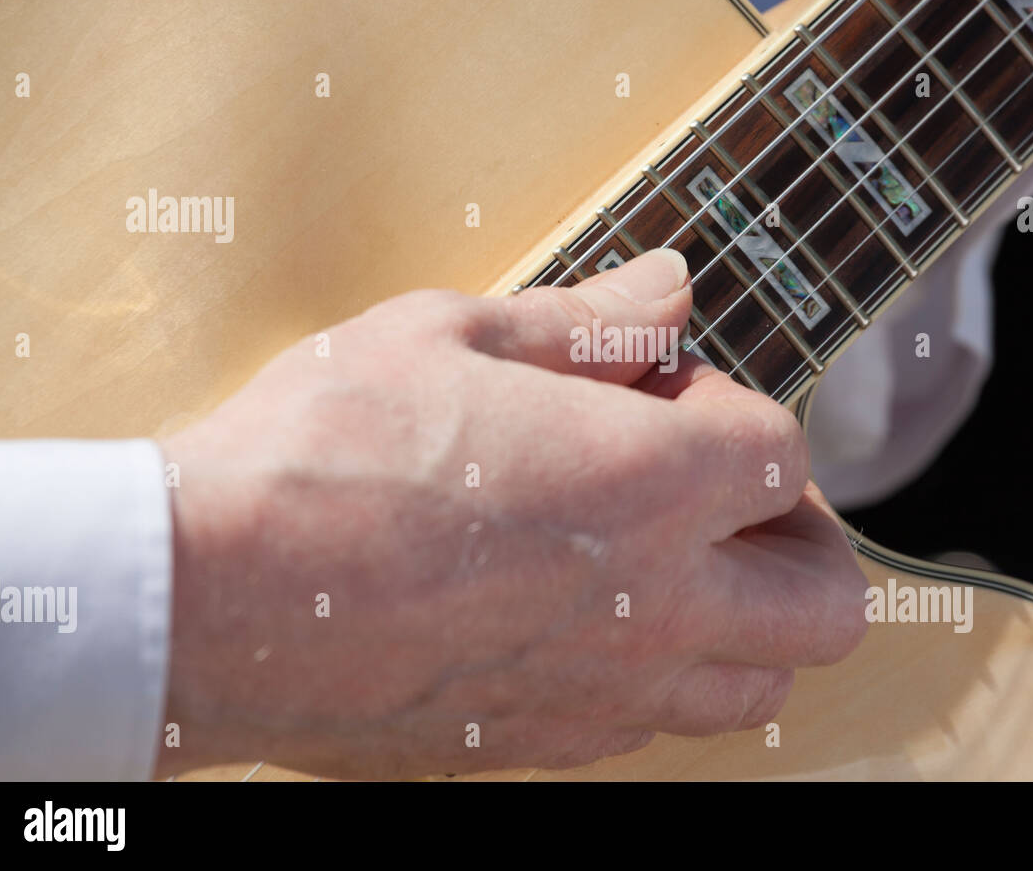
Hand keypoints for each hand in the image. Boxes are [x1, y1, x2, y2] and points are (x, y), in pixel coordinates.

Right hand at [154, 250, 866, 778]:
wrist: (204, 603)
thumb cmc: (316, 455)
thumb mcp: (450, 335)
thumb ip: (590, 321)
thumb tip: (672, 288)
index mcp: (652, 485)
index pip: (784, 452)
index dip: (725, 405)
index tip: (651, 393)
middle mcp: (656, 604)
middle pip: (828, 602)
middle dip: (801, 534)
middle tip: (719, 491)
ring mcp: (604, 691)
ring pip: (760, 685)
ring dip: (748, 618)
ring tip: (664, 560)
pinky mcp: (542, 744)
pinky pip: (658, 727)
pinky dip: (663, 673)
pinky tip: (586, 618)